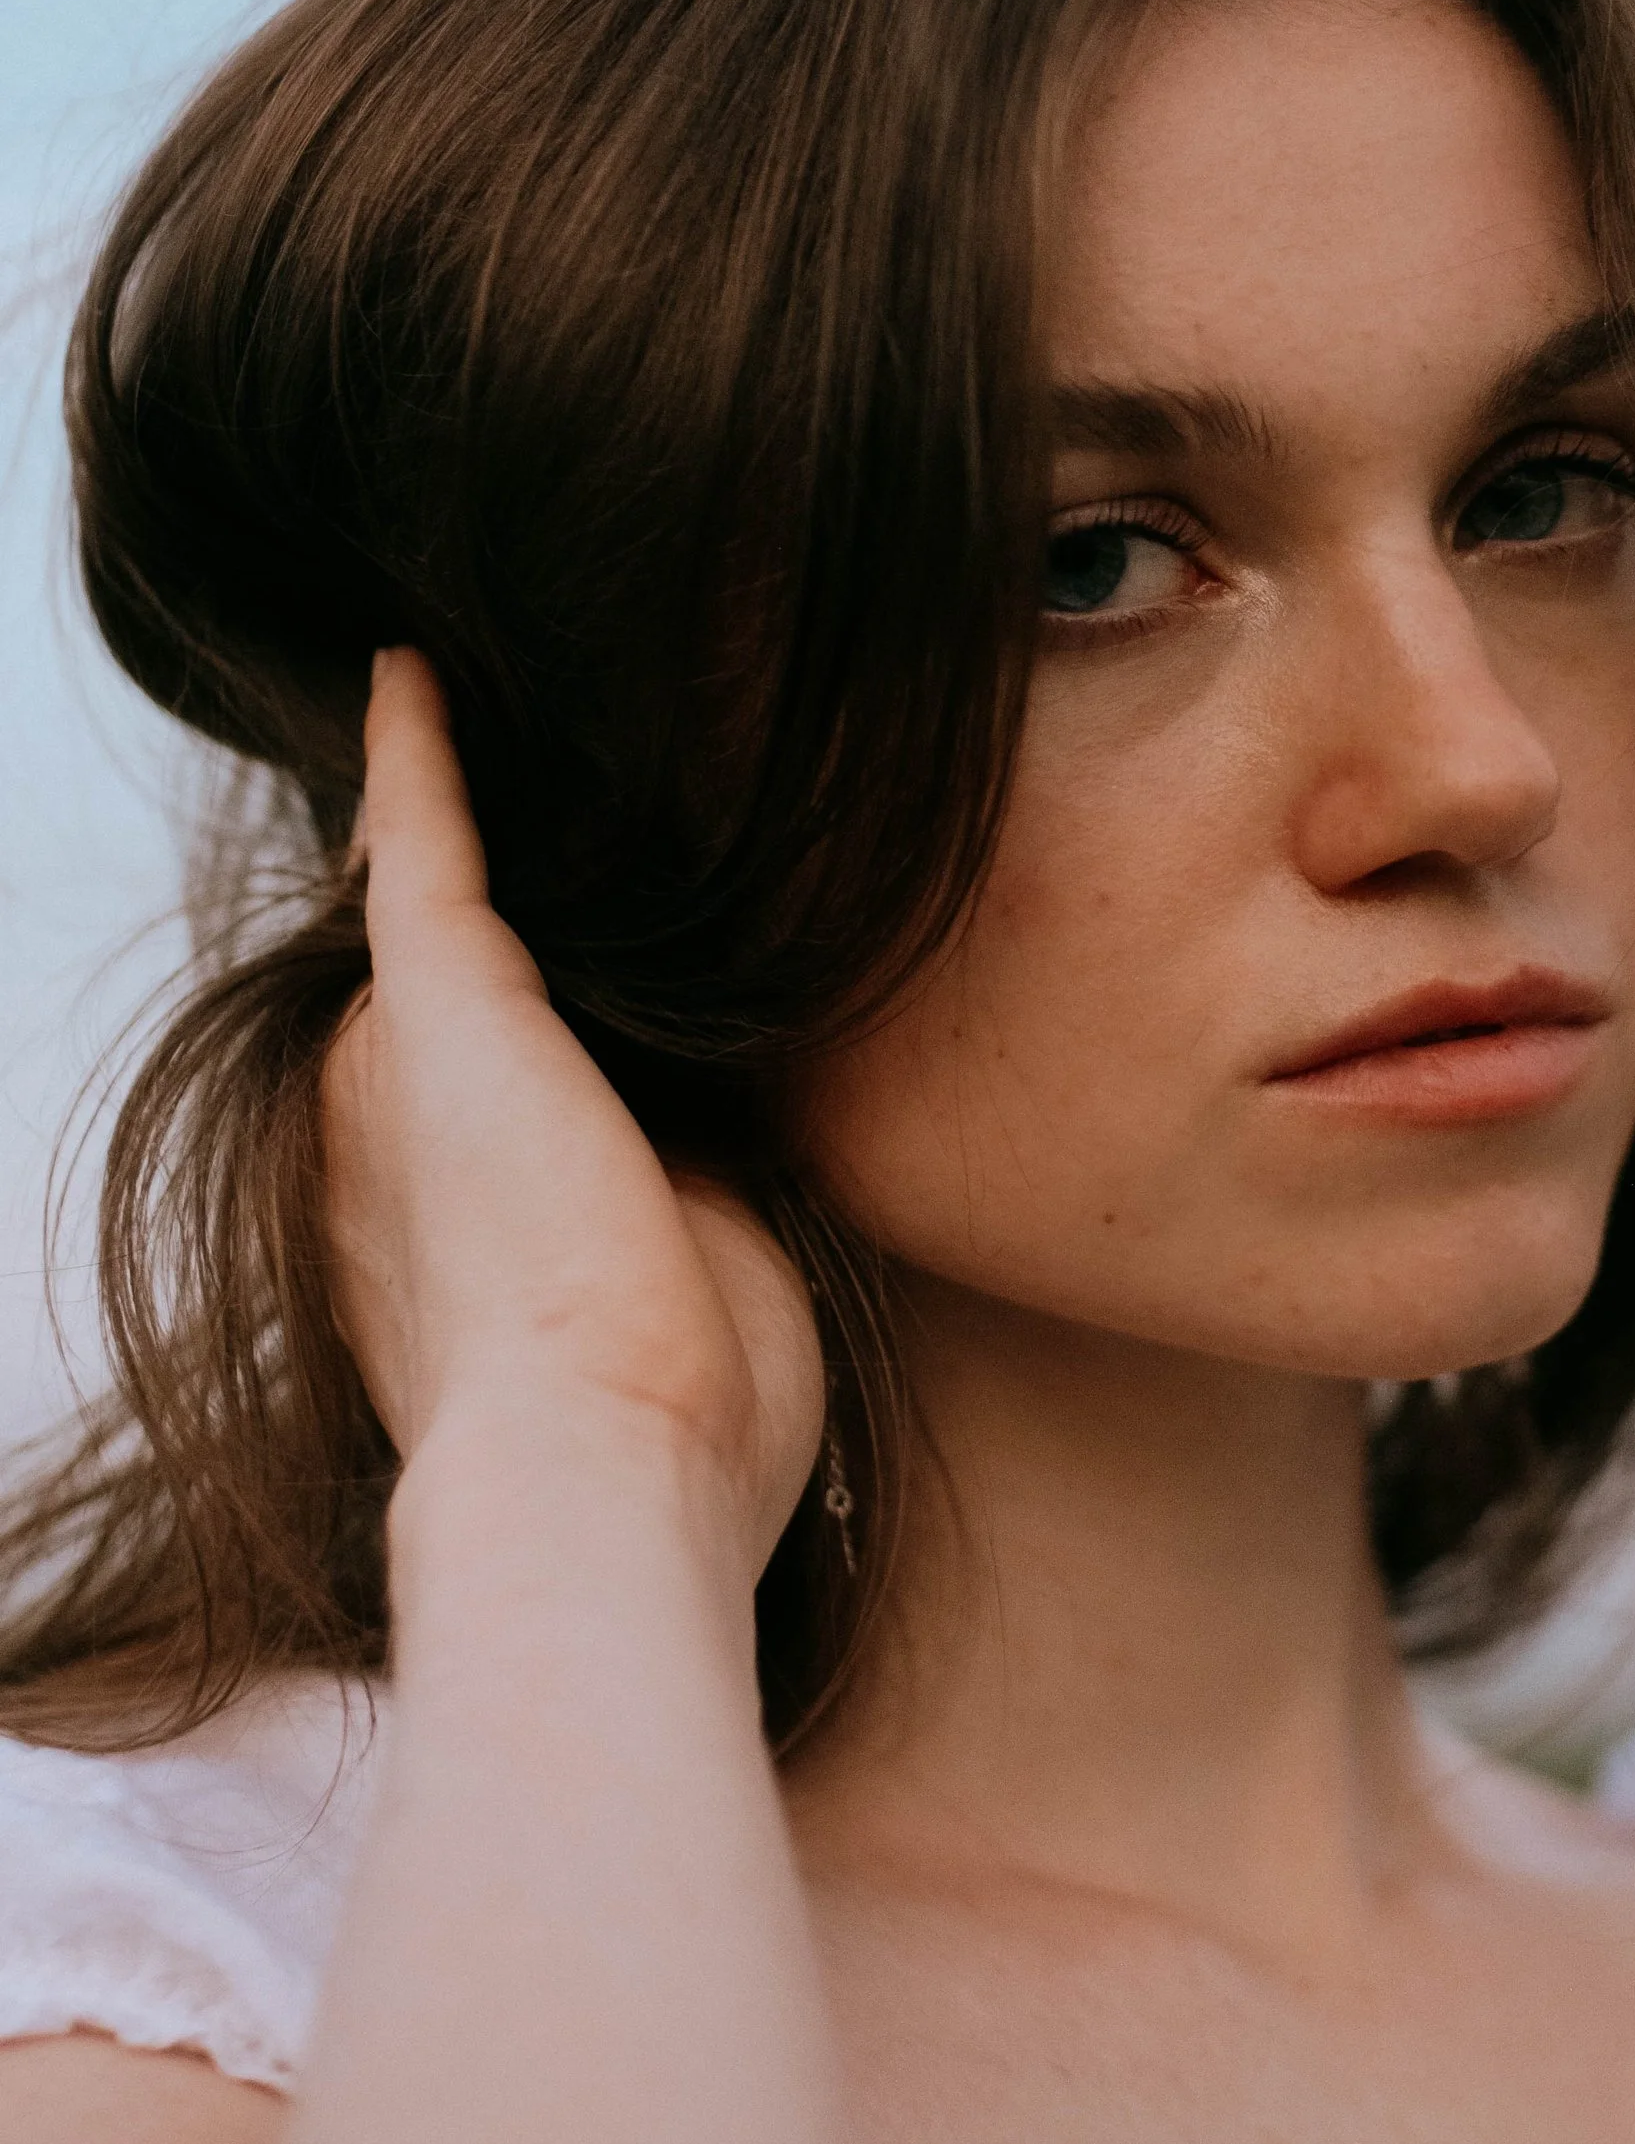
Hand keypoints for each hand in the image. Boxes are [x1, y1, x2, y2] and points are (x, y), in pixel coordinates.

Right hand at [325, 649, 824, 1576]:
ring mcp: (399, 1064)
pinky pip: (421, 843)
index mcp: (442, 1218)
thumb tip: (738, 1118)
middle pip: (452, 988)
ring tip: (514, 711)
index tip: (570, 953)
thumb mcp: (694, 1283)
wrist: (614, 1472)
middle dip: (503, 915)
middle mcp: (387, 1134)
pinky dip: (420, 756)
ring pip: (440, 910)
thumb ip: (692, 1180)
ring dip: (479, 821)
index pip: (480, 1084)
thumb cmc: (681, 1426)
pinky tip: (418, 671)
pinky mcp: (439, 1003)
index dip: (528, 1020)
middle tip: (555, 791)